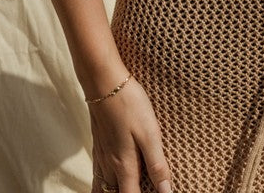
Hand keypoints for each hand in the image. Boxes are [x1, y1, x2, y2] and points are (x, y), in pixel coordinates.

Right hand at [87, 67, 172, 192]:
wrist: (104, 82)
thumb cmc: (130, 105)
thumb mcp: (150, 134)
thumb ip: (157, 165)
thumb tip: (166, 192)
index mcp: (124, 167)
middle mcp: (109, 166)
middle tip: (141, 189)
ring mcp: (101, 155)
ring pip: (102, 187)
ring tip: (124, 188)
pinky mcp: (98, 144)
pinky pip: (97, 175)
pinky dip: (102, 184)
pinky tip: (110, 179)